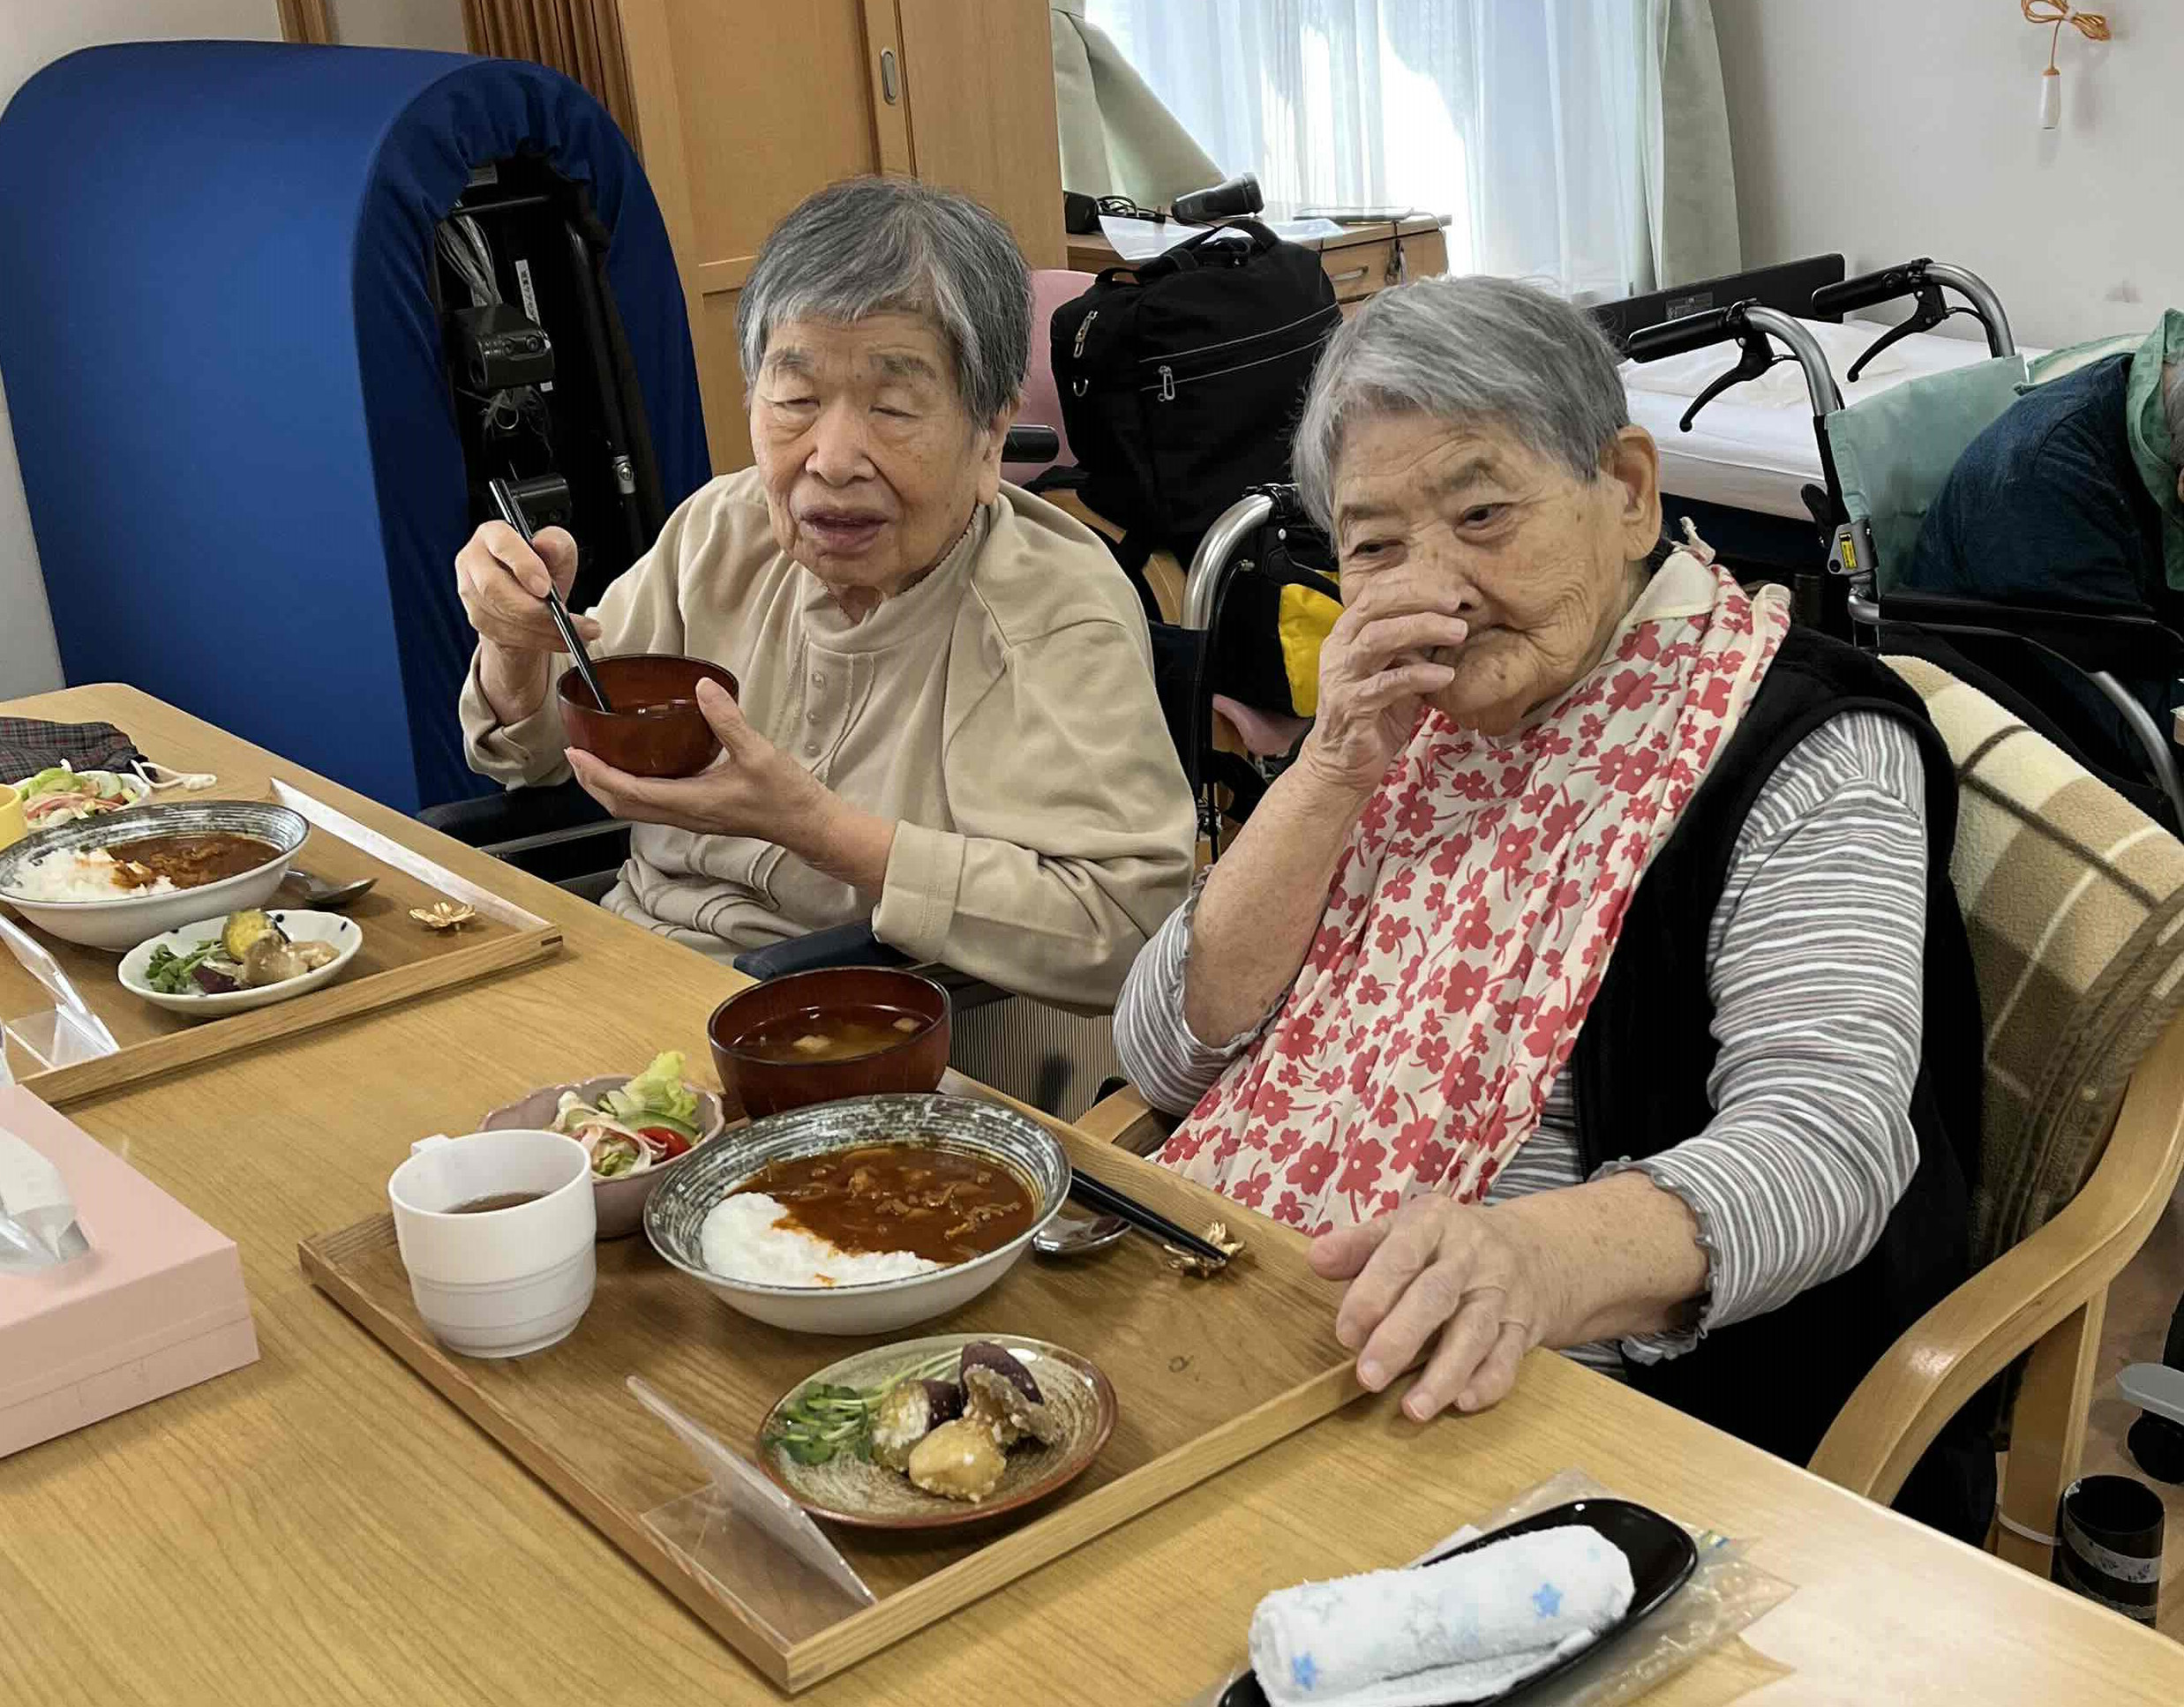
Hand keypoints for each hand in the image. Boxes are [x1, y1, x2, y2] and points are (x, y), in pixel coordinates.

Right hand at [454, 521, 599, 658]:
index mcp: (492, 534)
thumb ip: (557, 543)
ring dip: (541, 630)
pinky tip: (558, 640)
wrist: (531, 597)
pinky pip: (504, 635)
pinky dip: (536, 641)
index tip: (546, 588)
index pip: (502, 544)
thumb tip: (546, 544)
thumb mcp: (559, 552)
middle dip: (534, 609)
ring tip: (575, 634)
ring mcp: (470, 591)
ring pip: (501, 617)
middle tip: (567, 619)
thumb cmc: (543, 568)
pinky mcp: (476, 618)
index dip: (524, 566)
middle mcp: (474, 560)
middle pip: (495, 588)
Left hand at [565, 678, 823, 843]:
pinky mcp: (699, 814)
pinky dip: (632, 789)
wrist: (806, 824)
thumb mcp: (759, 753)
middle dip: (593, 783)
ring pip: (635, 809)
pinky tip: (637, 767)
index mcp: (692, 802)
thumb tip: (702, 688)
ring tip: (595, 761)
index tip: (576, 754)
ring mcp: (691, 817)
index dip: (598, 774)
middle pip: (621, 807)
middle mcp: (684, 815)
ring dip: (609, 788)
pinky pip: (653, 806)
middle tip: (575, 755)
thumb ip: (728, 720)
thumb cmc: (785, 796)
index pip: (629, 792)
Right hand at [1296, 573, 1467, 794]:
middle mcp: (1340, 648)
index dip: (1415, 583)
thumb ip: (1415, 645)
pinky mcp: (1351, 706)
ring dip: (1421, 629)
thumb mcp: (1397, 670)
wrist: (1343, 763)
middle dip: (1419, 597)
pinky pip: (1387, 684)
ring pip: (1378, 637)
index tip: (1453, 587)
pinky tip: (1446, 676)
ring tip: (1458, 632)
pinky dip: (1419, 676)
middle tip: (1457, 602)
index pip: (1378, 591)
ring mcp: (1342, 676)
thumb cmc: (1375, 713)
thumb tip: (1455, 619)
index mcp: (1349, 632)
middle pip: (1375, 604)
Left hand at [1310, 1194, 1568, 1421]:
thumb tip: (1316, 1259)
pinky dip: (1488, 1382)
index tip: (1345, 1334)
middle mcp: (1471, 1256)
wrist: (1534, 1250)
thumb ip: (1359, 1246)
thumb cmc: (1445, 1244)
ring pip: (1475, 1333)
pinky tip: (1462, 1403)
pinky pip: (1509, 1357)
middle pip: (1437, 1296)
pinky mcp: (1523, 1326)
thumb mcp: (1403, 1229)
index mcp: (1434, 1223)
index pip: (1401, 1256)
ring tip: (1413, 1409)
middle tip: (1368, 1377)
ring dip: (1444, 1374)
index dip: (1372, 1295)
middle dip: (1401, 1339)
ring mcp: (1501, 1292)